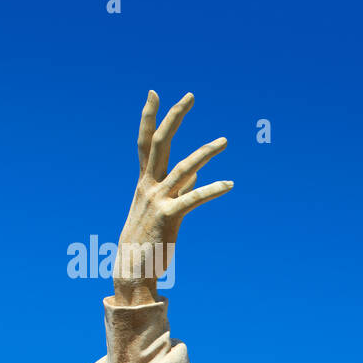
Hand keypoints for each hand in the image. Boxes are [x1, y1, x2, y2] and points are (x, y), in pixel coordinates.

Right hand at [113, 91, 231, 304]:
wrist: (133, 269)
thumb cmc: (149, 241)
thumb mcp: (162, 210)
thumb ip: (178, 189)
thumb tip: (197, 173)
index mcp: (145, 183)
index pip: (146, 143)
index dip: (150, 118)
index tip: (154, 93)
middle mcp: (148, 186)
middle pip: (159, 143)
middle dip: (174, 118)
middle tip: (190, 95)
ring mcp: (157, 200)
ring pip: (183, 168)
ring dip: (205, 152)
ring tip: (225, 140)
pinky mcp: (168, 217)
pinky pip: (193, 199)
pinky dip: (212, 190)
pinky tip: (229, 184)